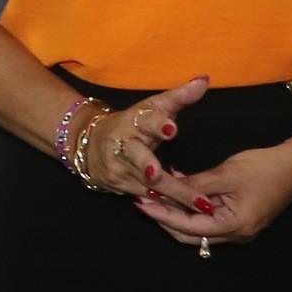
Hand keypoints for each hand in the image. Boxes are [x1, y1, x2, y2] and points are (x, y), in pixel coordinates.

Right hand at [69, 79, 207, 198]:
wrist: (87, 141)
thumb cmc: (132, 123)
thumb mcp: (152, 107)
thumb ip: (179, 96)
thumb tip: (205, 79)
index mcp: (133, 121)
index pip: (146, 121)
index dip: (158, 126)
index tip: (172, 130)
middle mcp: (121, 144)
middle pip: (141, 159)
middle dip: (154, 169)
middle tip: (165, 178)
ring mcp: (116, 167)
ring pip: (147, 184)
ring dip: (173, 196)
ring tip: (199, 206)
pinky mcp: (115, 185)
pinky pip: (144, 196)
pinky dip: (164, 204)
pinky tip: (184, 211)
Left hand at [135, 141, 291, 247]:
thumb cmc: (265, 167)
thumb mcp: (224, 174)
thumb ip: (194, 184)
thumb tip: (163, 189)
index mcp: (235, 226)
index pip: (188, 227)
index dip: (162, 216)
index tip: (141, 204)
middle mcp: (237, 234)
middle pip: (190, 234)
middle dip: (165, 218)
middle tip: (143, 201)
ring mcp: (240, 228)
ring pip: (198, 228)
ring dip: (176, 212)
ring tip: (155, 195)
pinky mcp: (240, 219)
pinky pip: (208, 219)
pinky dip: (191, 208)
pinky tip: (178, 189)